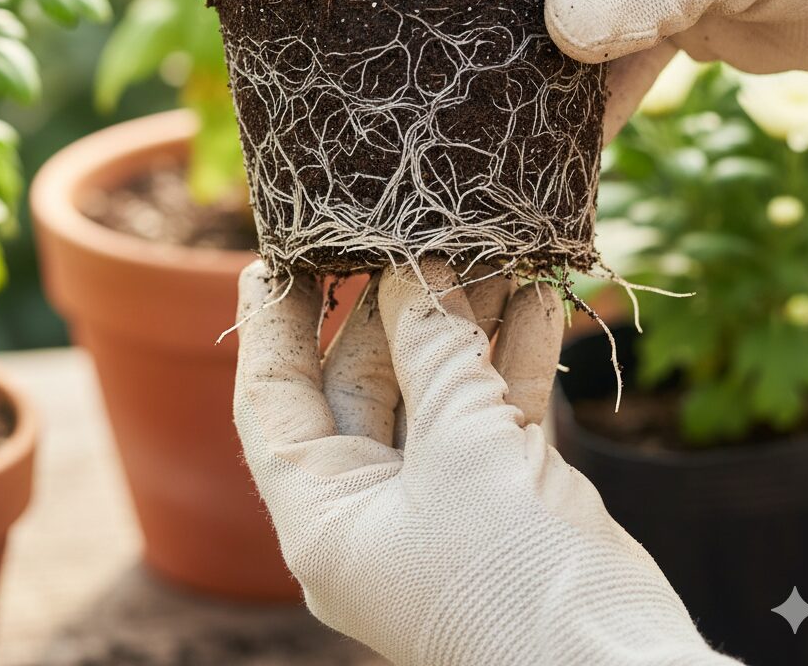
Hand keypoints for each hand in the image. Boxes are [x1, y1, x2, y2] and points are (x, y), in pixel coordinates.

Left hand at [233, 259, 736, 665]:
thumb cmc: (512, 575)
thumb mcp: (460, 446)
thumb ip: (431, 350)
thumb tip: (412, 271)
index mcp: (324, 513)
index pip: (273, 398)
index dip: (272, 322)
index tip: (277, 256)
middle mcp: (372, 509)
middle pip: (363, 383)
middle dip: (393, 305)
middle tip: (410, 233)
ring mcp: (441, 503)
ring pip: (437, 390)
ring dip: (463, 322)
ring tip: (486, 250)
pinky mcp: (505, 497)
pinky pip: (494, 412)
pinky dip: (513, 357)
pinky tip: (535, 299)